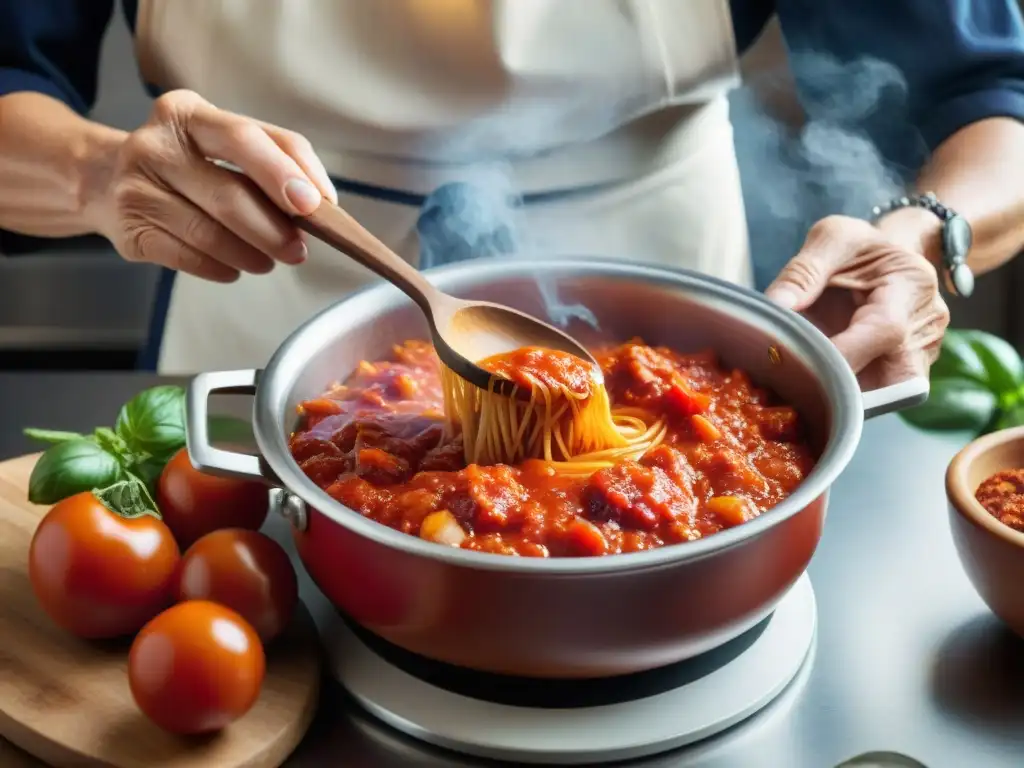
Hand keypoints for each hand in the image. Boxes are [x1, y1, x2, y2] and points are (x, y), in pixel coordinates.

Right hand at [83, 90, 337, 281]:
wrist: (104, 177)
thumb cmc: (185, 162)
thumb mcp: (222, 141)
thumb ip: (272, 158)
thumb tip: (320, 202)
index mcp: (188, 113)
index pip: (244, 139)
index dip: (285, 173)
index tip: (316, 204)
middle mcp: (155, 145)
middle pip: (229, 194)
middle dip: (274, 229)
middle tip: (298, 250)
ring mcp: (135, 187)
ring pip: (209, 233)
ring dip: (251, 255)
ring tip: (268, 261)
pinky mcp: (128, 228)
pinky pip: (188, 257)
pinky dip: (220, 267)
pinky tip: (233, 268)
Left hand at [765, 215, 949, 389]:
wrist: (889, 256)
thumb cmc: (862, 247)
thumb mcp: (832, 239)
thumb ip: (804, 271)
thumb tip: (776, 305)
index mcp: (911, 286)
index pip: (886, 330)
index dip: (844, 354)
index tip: (800, 362)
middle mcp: (924, 328)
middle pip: (899, 382)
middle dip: (851, 394)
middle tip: (802, 386)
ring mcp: (918, 356)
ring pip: (886, 397)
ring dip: (845, 399)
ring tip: (803, 385)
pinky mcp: (901, 373)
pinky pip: (876, 397)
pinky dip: (844, 396)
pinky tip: (813, 383)